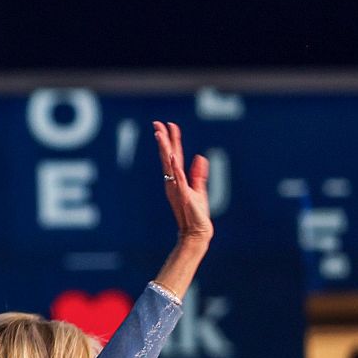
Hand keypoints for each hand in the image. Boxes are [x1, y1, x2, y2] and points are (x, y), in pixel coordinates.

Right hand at [150, 120, 211, 297]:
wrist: (196, 233)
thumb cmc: (197, 214)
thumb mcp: (199, 190)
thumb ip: (198, 174)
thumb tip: (200, 157)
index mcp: (178, 179)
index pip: (175, 155)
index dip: (173, 140)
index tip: (169, 125)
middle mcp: (173, 181)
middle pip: (167, 156)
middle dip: (163, 139)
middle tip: (157, 123)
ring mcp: (176, 187)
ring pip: (169, 164)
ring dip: (165, 148)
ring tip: (160, 134)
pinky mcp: (183, 194)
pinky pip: (178, 177)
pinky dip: (174, 166)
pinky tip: (172, 155)